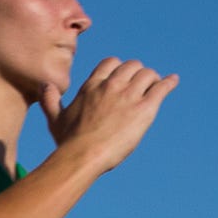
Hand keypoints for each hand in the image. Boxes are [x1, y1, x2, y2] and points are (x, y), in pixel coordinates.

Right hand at [40, 57, 178, 175]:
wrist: (83, 155)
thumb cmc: (68, 141)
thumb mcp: (55, 118)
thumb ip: (50, 100)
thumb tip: (43, 85)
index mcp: (92, 86)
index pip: (111, 63)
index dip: (120, 67)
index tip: (123, 75)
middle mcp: (112, 85)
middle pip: (132, 66)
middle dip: (138, 72)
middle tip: (142, 83)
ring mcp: (129, 95)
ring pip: (148, 74)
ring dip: (153, 79)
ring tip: (156, 86)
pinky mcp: (144, 108)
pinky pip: (161, 88)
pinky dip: (169, 83)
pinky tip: (173, 81)